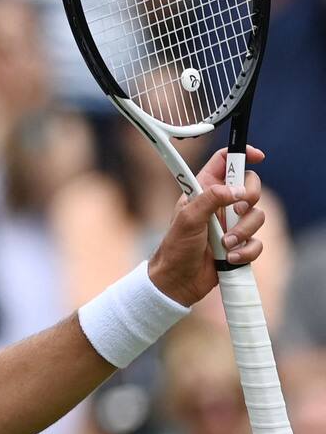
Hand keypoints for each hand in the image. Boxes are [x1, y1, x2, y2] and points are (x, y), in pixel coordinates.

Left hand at [148, 146, 265, 306]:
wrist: (178, 280)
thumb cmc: (176, 247)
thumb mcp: (188, 218)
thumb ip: (210, 199)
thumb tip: (237, 190)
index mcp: (203, 190)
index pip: (224, 162)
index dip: (241, 153)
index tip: (258, 156)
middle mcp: (220, 204)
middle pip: (250, 186)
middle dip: (251, 197)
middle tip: (239, 209)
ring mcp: (231, 224)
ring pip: (258, 216)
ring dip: (244, 231)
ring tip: (225, 244)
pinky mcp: (240, 244)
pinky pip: (258, 242)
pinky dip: (246, 251)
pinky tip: (229, 258)